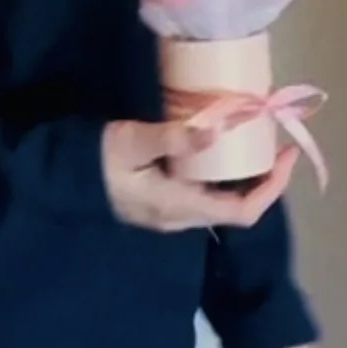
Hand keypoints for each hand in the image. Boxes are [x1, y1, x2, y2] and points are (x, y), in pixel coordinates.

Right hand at [102, 120, 298, 234]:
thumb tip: (220, 130)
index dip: (272, 188)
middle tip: (274, 141)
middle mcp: (182, 216)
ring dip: (244, 176)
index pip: (243, 212)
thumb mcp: (133, 142)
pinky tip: (221, 147)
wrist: (59, 176)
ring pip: (222, 200)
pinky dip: (223, 173)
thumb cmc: (96, 160)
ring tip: (254, 140)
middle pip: (238, 208)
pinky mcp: (163, 200)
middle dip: (264, 178)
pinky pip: (205, 192)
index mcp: (181, 207)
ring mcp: (172, 212)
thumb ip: (174, 139)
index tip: (287, 155)